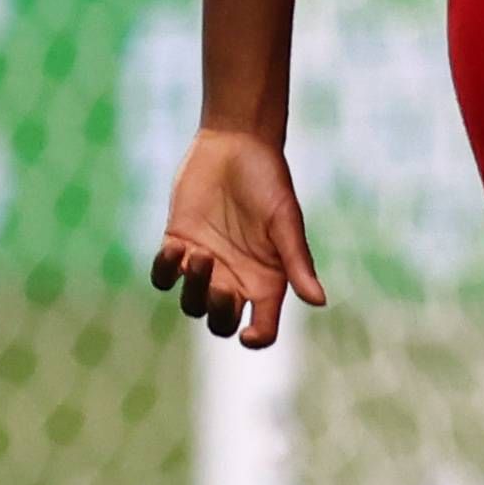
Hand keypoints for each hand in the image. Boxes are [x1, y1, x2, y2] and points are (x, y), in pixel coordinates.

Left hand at [152, 126, 327, 346]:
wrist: (234, 146)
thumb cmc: (269, 181)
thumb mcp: (285, 222)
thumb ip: (298, 263)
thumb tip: (319, 302)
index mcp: (268, 278)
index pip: (263, 326)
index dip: (256, 338)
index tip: (247, 334)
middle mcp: (236, 278)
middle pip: (221, 322)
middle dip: (218, 313)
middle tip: (220, 287)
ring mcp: (206, 265)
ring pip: (190, 304)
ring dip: (191, 288)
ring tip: (197, 255)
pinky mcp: (177, 246)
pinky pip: (164, 277)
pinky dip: (166, 270)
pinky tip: (176, 247)